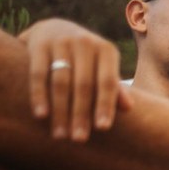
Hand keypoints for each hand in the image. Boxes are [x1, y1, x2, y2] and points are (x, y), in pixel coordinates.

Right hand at [19, 18, 133, 141]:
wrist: (54, 29)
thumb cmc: (86, 60)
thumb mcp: (103, 68)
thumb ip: (114, 87)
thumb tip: (129, 108)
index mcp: (106, 50)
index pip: (108, 82)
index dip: (105, 105)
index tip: (102, 129)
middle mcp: (85, 42)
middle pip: (84, 85)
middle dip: (81, 114)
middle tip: (79, 140)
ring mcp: (60, 41)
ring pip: (61, 82)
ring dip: (61, 111)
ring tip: (60, 135)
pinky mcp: (38, 44)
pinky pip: (38, 74)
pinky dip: (39, 96)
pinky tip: (41, 116)